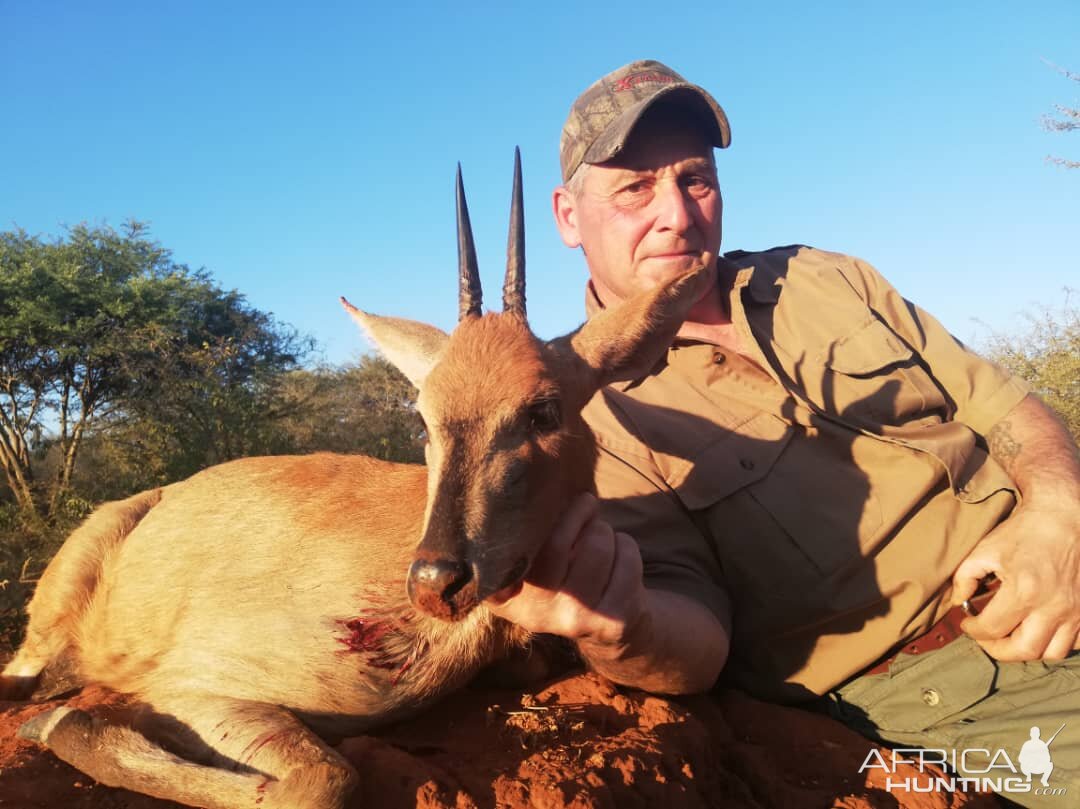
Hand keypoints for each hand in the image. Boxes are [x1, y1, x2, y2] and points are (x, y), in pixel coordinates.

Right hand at [487, 492, 648, 656]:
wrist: (609, 627)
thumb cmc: (567, 573)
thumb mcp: (535, 563)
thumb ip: (527, 534)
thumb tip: (538, 488)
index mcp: (504, 597)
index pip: (507, 554)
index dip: (526, 522)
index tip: (538, 500)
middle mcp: (535, 613)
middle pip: (556, 543)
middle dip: (579, 512)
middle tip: (586, 504)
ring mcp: (573, 620)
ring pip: (596, 547)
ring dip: (605, 531)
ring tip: (602, 537)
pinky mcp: (611, 622)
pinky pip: (627, 560)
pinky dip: (627, 546)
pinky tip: (619, 557)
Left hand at [952, 504, 1079, 660]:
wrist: (1067, 516)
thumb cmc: (1024, 531)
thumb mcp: (986, 549)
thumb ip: (965, 577)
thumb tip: (958, 602)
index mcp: (1024, 590)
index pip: (991, 629)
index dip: (973, 630)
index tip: (967, 622)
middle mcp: (1054, 606)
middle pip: (1023, 650)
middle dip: (998, 649)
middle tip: (987, 638)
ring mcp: (1076, 611)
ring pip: (1051, 653)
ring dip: (1027, 649)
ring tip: (1011, 636)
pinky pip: (1074, 643)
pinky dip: (1055, 642)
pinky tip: (1040, 629)